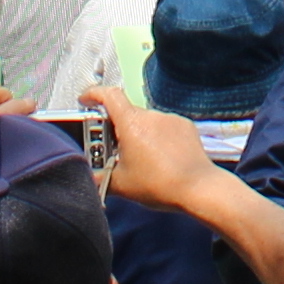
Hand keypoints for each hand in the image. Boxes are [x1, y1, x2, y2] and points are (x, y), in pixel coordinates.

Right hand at [84, 81, 221, 212]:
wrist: (197, 188)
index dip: (93, 94)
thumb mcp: (120, 184)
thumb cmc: (159, 185)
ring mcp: (170, 119)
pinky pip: (164, 127)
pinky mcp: (185, 126)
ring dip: (139, 135)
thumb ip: (99, 178)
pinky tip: (161, 158)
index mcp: (131, 123)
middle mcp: (151, 115)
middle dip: (117, 129)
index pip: (108, 95)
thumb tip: (88, 178)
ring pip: (146, 122)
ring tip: (141, 159)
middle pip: (126, 114)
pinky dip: (158, 137)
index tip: (85, 100)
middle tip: (113, 150)